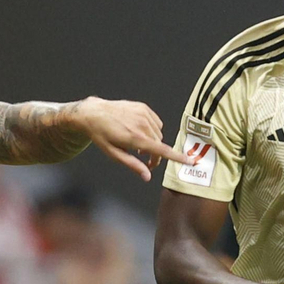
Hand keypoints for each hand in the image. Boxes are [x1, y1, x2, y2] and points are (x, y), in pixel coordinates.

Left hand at [68, 97, 189, 180]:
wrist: (94, 113)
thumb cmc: (102, 136)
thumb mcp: (114, 154)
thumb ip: (133, 165)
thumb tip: (147, 177)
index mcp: (135, 138)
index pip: (161, 150)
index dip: (177, 157)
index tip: (190, 162)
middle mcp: (141, 124)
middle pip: (160, 145)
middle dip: (155, 155)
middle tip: (144, 160)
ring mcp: (143, 114)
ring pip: (158, 134)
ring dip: (153, 142)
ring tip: (137, 144)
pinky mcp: (143, 107)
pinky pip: (156, 123)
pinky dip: (152, 130)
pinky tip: (139, 131)